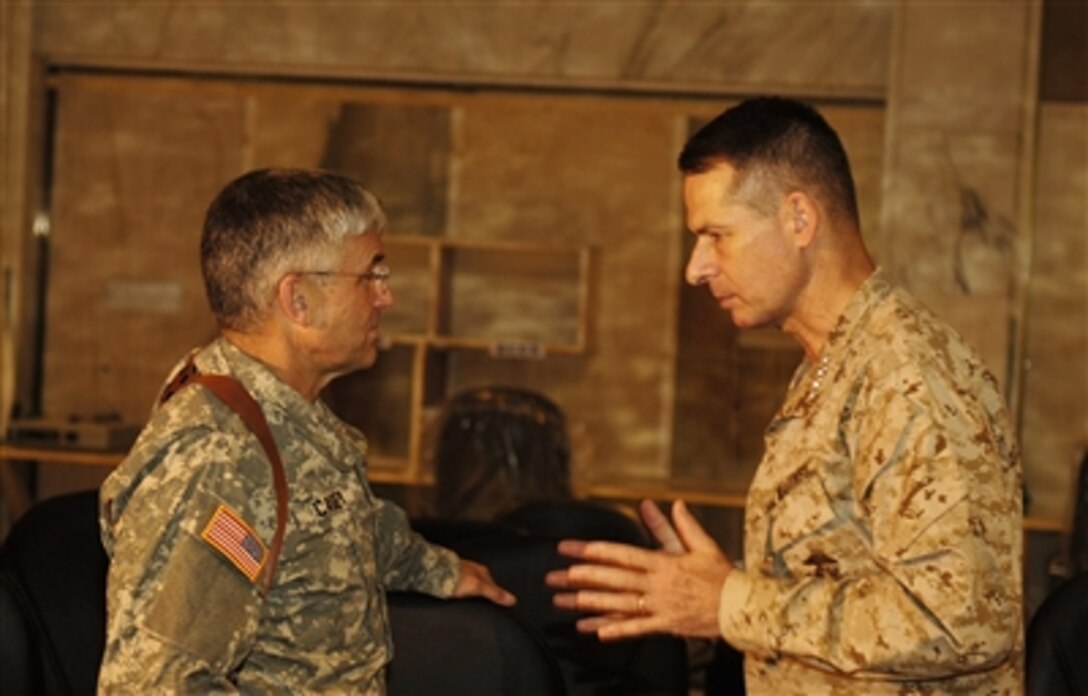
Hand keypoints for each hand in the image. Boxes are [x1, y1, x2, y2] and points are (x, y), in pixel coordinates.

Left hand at [452, 559, 516, 606]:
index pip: (494, 585)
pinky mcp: (451, 577)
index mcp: (482, 571)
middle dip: (484, 594)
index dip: (496, 596)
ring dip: (472, 594)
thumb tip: (512, 600)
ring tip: (472, 604)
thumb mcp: (478, 587)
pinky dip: (462, 593)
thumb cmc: (456, 578)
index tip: (499, 605)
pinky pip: (460, 586)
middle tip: (486, 607)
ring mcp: (462, 572)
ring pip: (471, 585)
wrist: (434, 572)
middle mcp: (473, 569)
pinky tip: (459, 599)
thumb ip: (495, 594)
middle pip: (483, 585)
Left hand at [546, 499, 732, 639]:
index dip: (594, 551)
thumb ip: (681, 525)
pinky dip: (616, 630)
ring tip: (566, 601)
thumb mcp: (703, 545)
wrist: (740, 607)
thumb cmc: (721, 575)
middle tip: (557, 575)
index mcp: (664, 563)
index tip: (571, 548)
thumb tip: (670, 502)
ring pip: (620, 604)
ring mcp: (660, 607)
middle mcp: (658, 585)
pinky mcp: (666, 625)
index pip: (622, 554)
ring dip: (591, 603)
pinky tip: (596, 631)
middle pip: (614, 579)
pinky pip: (637, 629)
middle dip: (583, 577)